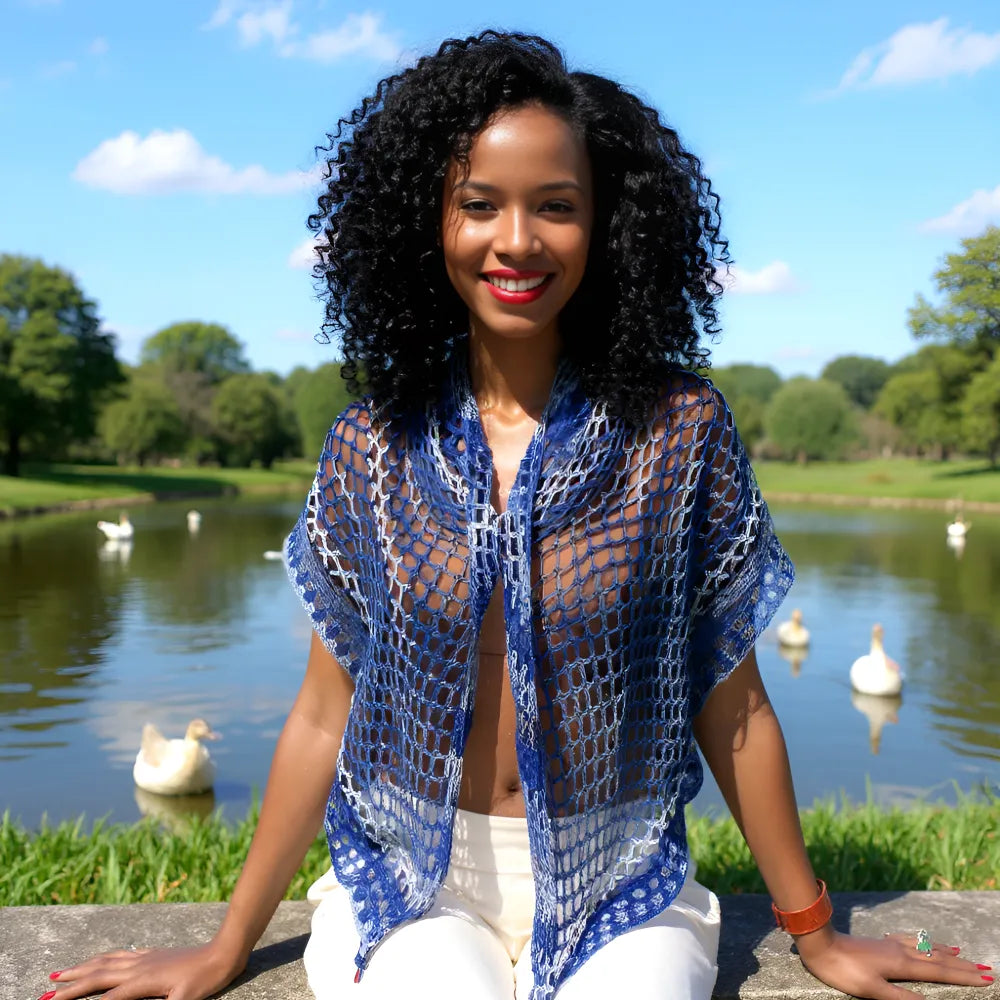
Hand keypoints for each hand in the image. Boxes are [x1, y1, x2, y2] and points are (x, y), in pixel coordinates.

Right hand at [42, 942, 246, 999]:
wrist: (223, 951)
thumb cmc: (204, 980)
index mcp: (142, 982)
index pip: (103, 998)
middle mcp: (138, 967)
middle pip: (96, 977)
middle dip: (69, 988)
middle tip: (43, 995)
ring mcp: (145, 958)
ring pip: (105, 962)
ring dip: (81, 969)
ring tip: (59, 974)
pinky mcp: (154, 953)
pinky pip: (121, 955)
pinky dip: (104, 958)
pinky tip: (101, 960)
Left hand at [796, 928, 993, 999]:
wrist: (820, 944)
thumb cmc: (843, 971)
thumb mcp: (872, 990)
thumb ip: (901, 998)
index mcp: (902, 965)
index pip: (940, 972)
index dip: (963, 976)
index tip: (986, 978)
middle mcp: (900, 951)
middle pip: (937, 959)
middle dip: (962, 966)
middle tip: (985, 969)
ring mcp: (889, 944)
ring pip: (924, 947)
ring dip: (944, 952)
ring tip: (960, 953)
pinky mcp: (879, 942)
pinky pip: (909, 940)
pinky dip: (922, 942)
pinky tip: (922, 941)